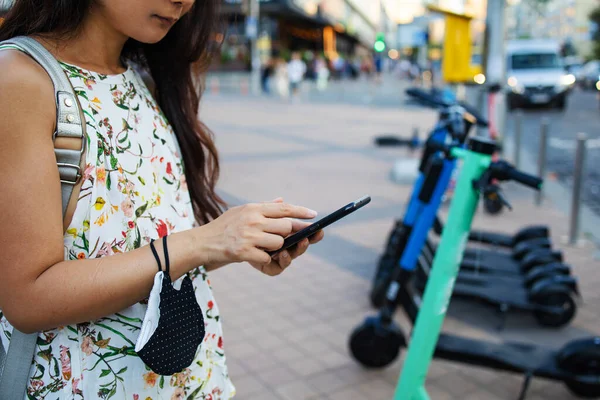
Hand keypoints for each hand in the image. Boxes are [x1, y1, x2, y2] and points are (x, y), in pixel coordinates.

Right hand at [198, 197, 318, 268]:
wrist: (203, 242)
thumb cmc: (225, 226)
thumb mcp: (242, 210)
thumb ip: (264, 207)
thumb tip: (282, 200)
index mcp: (254, 208)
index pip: (284, 208)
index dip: (301, 212)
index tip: (314, 214)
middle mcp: (253, 220)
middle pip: (286, 226)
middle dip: (289, 233)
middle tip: (285, 236)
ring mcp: (249, 236)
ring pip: (279, 243)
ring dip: (276, 247)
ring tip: (263, 245)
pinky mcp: (244, 252)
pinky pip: (267, 257)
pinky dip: (264, 258)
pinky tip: (254, 254)